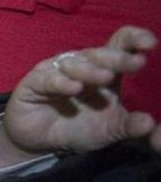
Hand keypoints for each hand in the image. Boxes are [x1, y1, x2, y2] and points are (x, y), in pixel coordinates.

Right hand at [0, 26, 157, 164]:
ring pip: (75, 63)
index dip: (134, 38)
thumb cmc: (77, 128)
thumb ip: (128, 126)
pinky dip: (62, 82)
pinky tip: (74, 87)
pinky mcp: (33, 83)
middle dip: (119, 57)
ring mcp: (56, 71)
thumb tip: (150, 124)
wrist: (41, 143)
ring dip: (92, 69)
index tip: (150, 44)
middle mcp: (81, 65)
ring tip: (107, 77)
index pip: (120, 44)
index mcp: (104, 69)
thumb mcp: (109, 130)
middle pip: (100, 52)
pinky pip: (48, 78)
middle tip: (136, 63)